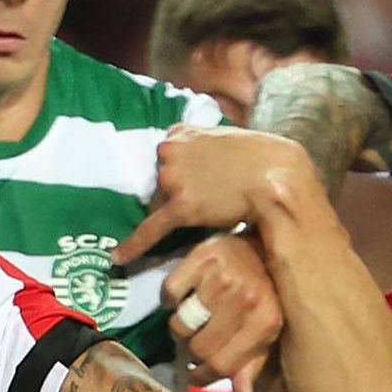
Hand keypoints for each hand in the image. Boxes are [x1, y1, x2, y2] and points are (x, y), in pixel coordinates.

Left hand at [116, 127, 318, 269]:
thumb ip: (200, 144)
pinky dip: (132, 245)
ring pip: (158, 205)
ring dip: (174, 212)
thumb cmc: (258, 157)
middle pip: (158, 184)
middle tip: (208, 199)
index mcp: (178, 134)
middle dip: (176, 195)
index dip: (179, 177)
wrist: (274, 174)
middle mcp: (169, 153)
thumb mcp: (223, 137)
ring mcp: (173, 180)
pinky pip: (149, 229)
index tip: (191, 185)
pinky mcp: (179, 207)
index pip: (164, 161)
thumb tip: (194, 159)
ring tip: (207, 211)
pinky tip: (117, 258)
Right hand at [164, 232, 282, 390]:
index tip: (198, 373)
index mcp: (266, 322)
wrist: (266, 246)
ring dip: (183, 326)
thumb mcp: (268, 334)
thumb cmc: (267, 295)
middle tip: (197, 341)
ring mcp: (225, 275)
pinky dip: (171, 298)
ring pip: (181, 323)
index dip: (204, 375)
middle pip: (198, 348)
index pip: (221, 366)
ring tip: (194, 319)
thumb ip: (253, 366)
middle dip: (194, 350)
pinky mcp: (204, 254)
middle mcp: (247, 298)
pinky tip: (186, 294)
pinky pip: (170, 292)